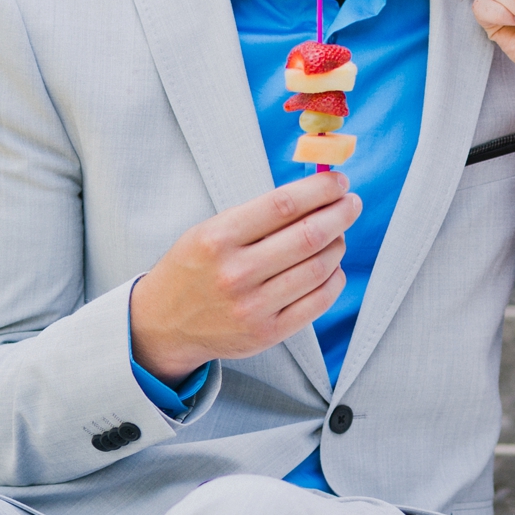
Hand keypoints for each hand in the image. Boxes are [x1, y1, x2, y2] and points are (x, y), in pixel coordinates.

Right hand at [129, 172, 355, 383]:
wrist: (163, 324)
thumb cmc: (195, 269)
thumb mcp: (210, 231)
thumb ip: (259, 215)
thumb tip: (317, 194)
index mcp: (218, 239)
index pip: (284, 204)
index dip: (320, 189)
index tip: (338, 181)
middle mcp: (235, 273)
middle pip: (308, 236)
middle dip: (340, 214)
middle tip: (351, 203)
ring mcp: (252, 307)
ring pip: (319, 268)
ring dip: (338, 245)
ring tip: (338, 235)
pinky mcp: (267, 333)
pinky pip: (318, 302)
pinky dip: (334, 279)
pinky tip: (331, 267)